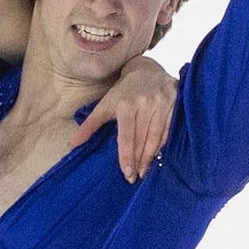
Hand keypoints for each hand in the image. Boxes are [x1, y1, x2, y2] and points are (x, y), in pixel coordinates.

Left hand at [72, 55, 176, 181]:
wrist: (147, 70)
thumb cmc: (123, 91)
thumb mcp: (104, 104)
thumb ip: (90, 125)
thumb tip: (72, 144)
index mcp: (126, 104)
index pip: (127, 136)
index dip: (127, 155)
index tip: (126, 173)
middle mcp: (146, 103)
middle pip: (143, 139)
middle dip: (138, 161)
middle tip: (134, 178)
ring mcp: (163, 103)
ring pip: (157, 137)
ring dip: (150, 157)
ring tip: (144, 171)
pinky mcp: (176, 104)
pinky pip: (170, 130)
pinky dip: (163, 145)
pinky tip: (157, 157)